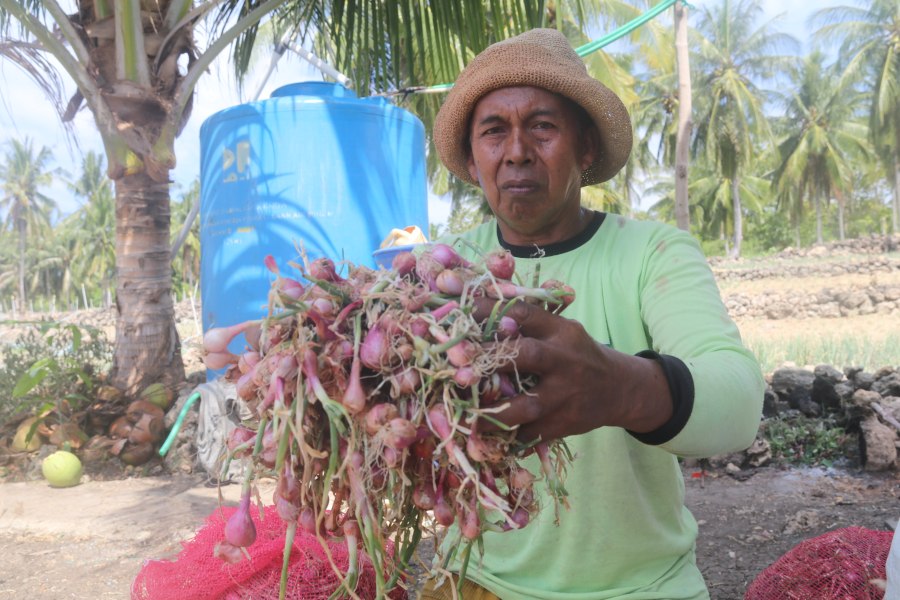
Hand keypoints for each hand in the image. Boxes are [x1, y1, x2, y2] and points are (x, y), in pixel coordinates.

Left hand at [476, 299, 673, 442]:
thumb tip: (479, 310)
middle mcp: (564, 360)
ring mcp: (566, 394)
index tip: (462, 312)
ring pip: (527, 405)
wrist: (619, 389)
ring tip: (469, 414)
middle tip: (460, 367)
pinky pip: (531, 432)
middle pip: (525, 355)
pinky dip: (509, 435)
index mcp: (561, 331)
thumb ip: (529, 325)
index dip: (491, 311)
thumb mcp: (562, 332)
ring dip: (494, 411)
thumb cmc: (577, 355)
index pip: (524, 313)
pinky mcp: (566, 422)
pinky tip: (491, 435)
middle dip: (490, 359)